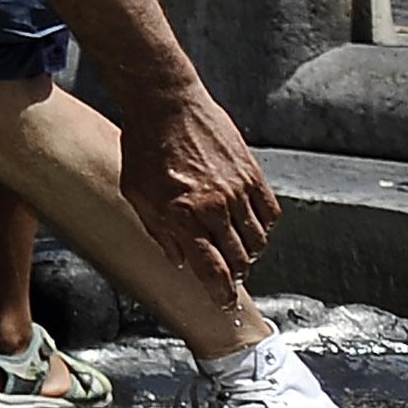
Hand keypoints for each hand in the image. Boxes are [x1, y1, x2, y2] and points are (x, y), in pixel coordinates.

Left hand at [115, 87, 278, 291]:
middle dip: (234, 274)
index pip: (212, 270)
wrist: (165, 104)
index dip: (221, 294)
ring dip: (249, 251)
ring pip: (257, 240)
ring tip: (237, 248)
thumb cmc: (144, 147)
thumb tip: (180, 261)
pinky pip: (270, 212)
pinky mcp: (252, 173)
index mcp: (182, 217)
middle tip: (228, 273)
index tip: (224, 304)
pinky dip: (264, 226)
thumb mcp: (136, 195)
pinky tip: (251, 224)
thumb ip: (160, 232)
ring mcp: (236, 190)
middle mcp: (213, 207)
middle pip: (238, 259)